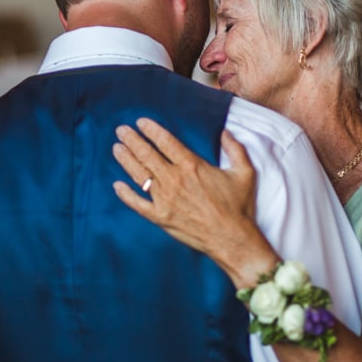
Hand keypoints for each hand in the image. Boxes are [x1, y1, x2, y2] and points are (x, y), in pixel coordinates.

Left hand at [112, 118, 277, 285]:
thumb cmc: (238, 207)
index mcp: (192, 165)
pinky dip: (126, 195)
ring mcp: (165, 199)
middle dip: (132, 140)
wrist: (232, 239)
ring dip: (126, 160)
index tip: (141, 122)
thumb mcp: (245, 172)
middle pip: (147, 154)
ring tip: (116, 148)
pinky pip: (137, 204)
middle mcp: (174, 179)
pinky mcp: (161, 217)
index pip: (166, 142)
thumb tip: (225, 133)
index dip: (151, 130)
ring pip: (139, 175)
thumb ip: (235, 149)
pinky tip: (117, 186)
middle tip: (121, 130)